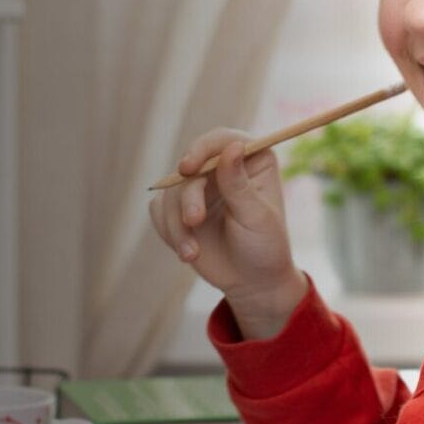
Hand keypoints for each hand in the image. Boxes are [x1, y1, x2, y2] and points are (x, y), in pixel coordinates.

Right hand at [149, 129, 304, 329]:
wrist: (251, 282)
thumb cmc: (264, 247)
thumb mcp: (256, 217)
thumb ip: (238, 184)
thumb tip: (232, 147)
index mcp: (251, 161)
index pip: (220, 140)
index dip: (201, 149)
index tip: (187, 168)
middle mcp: (222, 168)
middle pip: (190, 166)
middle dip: (187, 197)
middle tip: (194, 222)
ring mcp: (199, 188)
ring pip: (170, 191)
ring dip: (177, 224)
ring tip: (191, 253)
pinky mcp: (179, 208)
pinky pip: (159, 211)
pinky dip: (169, 232)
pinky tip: (188, 251)